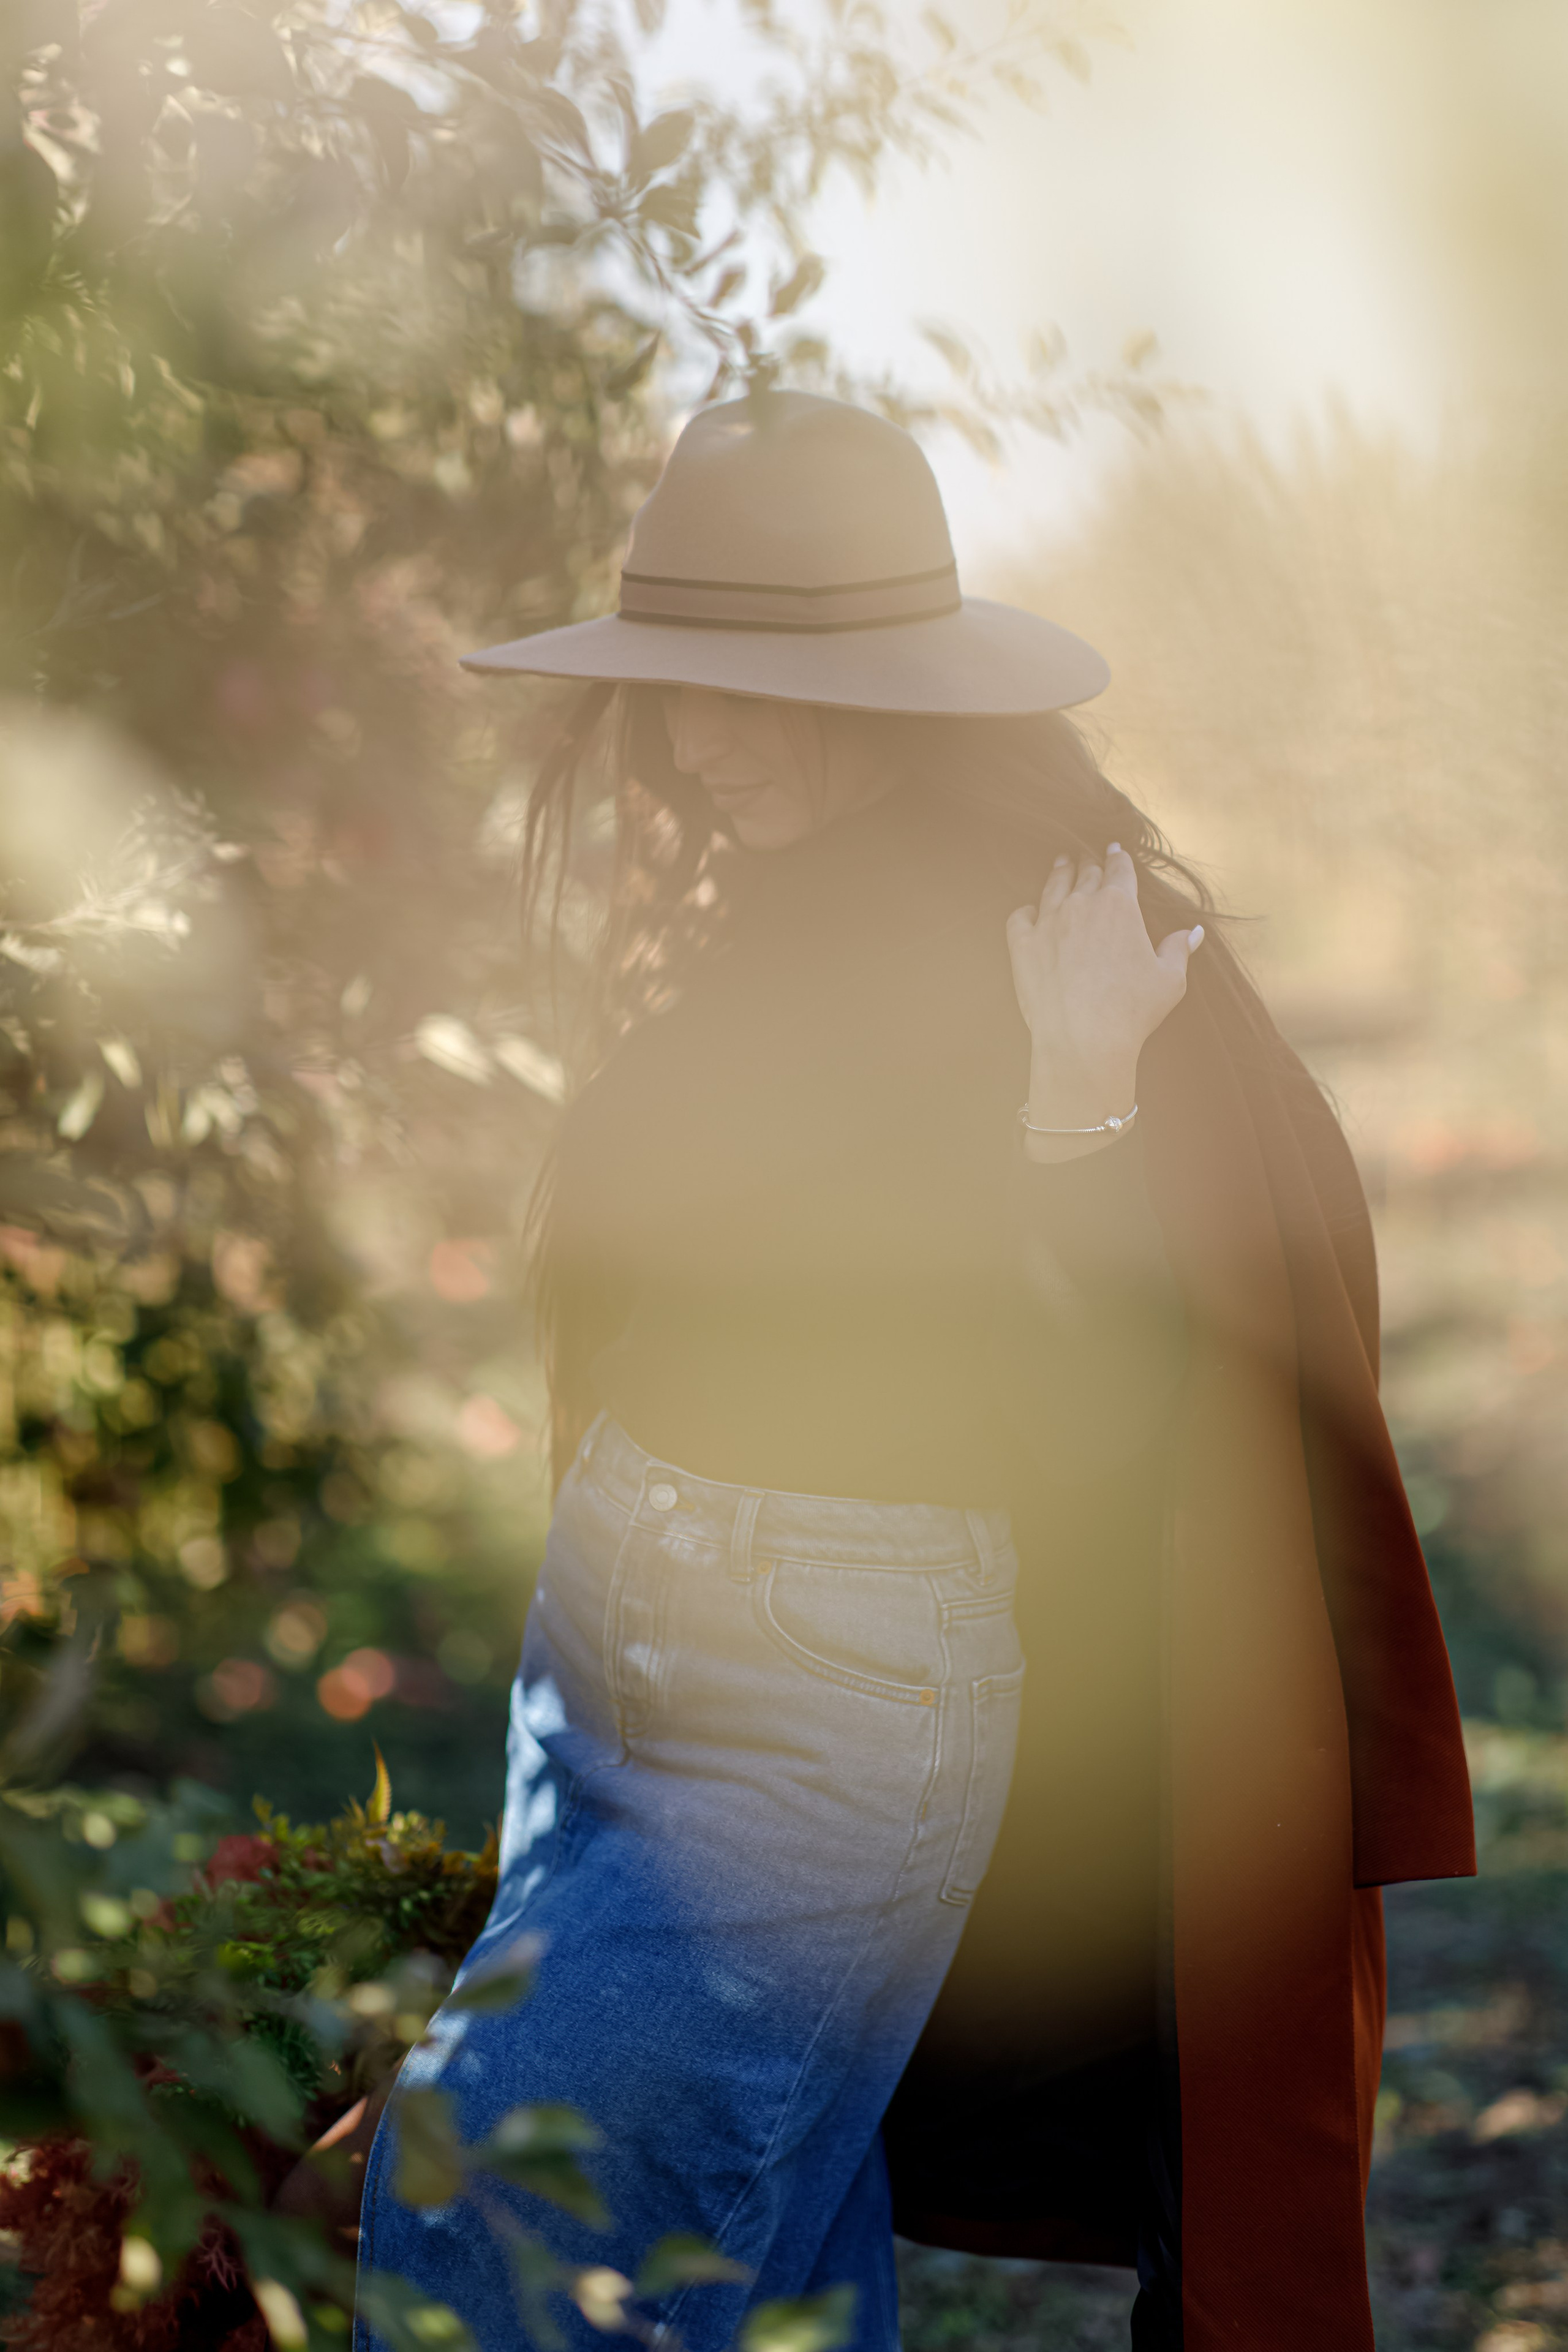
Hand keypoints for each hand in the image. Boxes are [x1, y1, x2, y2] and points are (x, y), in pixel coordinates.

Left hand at [1005, 844, 1203, 1157]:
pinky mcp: (1023, 945)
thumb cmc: (1131, 1010)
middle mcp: (1082, 905)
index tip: (1114, 849)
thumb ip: (1179, 950)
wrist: (1083, 1038)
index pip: (1119, 869)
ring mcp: (1049, 922)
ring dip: (1060, 872)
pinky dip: (1026, 910)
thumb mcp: (1169, 980)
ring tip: (1061, 863)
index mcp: (1120, 906)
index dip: (1118, 857)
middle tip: (1087, 856)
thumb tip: (1194, 932)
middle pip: (1086, 872)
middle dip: (1089, 862)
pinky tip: (1030, 912)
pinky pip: (1020, 916)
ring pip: (1053, 886)